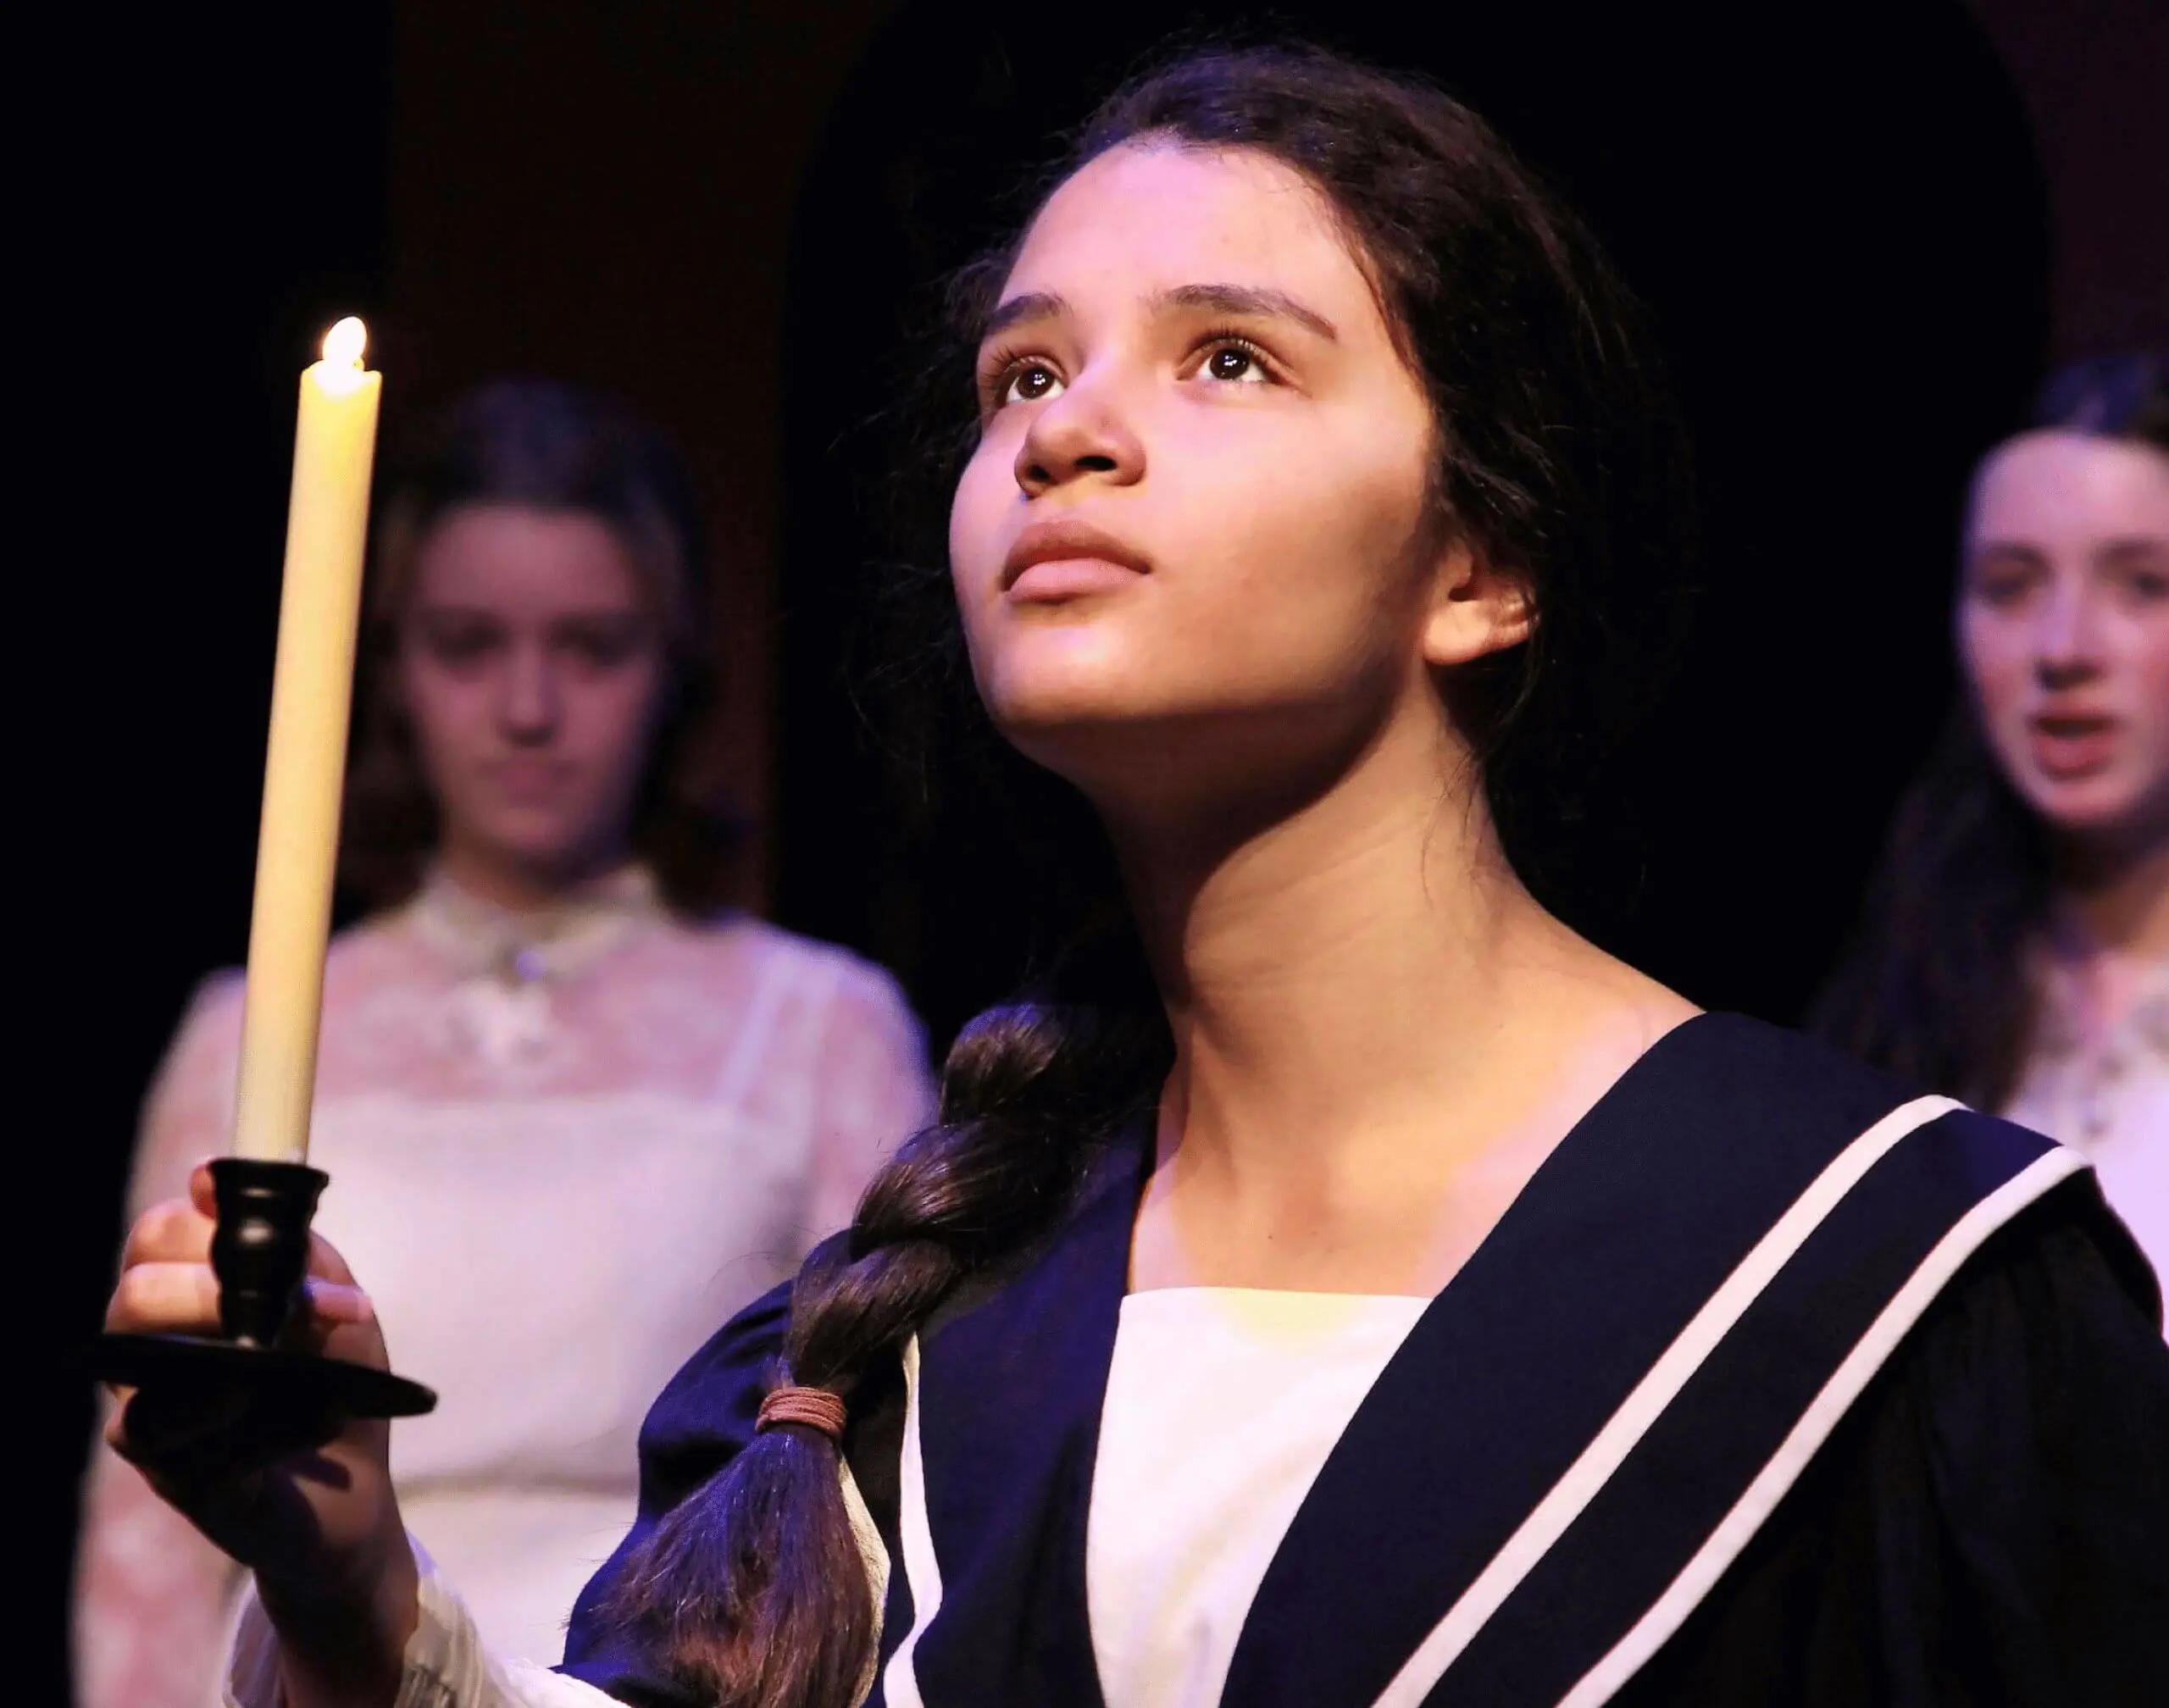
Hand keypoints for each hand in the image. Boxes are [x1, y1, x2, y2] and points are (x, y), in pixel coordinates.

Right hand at [104, 1161, 416, 1704]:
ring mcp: (154, 1415)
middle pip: (133, 1296)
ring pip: (136, 1367)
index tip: (261, 1232)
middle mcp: (153, 1350)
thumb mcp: (338, 1307)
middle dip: (205, 1290)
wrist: (354, 1492)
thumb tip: (252, 1209)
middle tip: (270, 1311)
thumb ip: (303, 1256)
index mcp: (188, 1295)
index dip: (203, 1223)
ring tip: (274, 1368)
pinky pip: (178, 1444)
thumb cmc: (335, 1381)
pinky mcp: (175, 1478)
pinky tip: (311, 1418)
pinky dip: (254, 1426)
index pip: (157, 1235)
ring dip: (224, 1356)